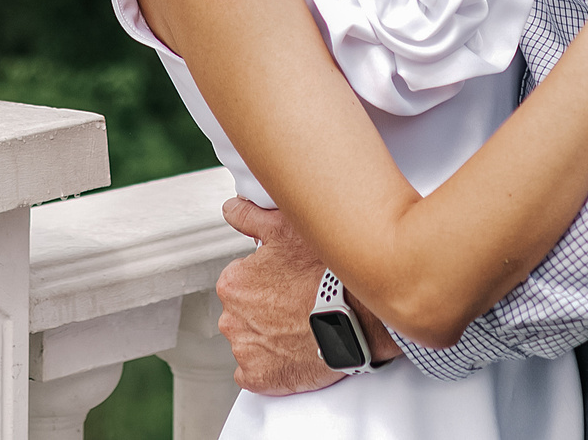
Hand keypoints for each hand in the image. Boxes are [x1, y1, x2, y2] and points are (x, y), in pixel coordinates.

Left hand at [216, 198, 345, 394]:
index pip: (240, 283)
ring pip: (251, 343)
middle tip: (297, 304)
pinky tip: (292, 353)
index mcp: (233, 283)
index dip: (266, 281)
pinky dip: (271, 367)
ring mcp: (246, 351)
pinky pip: (255, 375)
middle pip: (244, 314)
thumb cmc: (324, 272)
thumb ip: (250, 216)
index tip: (287, 283)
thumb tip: (232, 209)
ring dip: (270, 338)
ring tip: (301, 328)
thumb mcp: (285, 228)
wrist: (355, 315)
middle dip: (266, 310)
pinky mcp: (260, 378)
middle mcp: (232, 318)